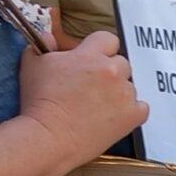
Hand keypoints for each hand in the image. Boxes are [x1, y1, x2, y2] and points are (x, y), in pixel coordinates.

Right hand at [18, 28, 146, 163]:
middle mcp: (112, 71)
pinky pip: (141, 107)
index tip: (92, 61)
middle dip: (109, 72)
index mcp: (90, 55)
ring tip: (98, 107)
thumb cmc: (39, 102)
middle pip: (121, 63)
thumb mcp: (33, 64)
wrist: (48, 138)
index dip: (100, 50)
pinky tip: (113, 117)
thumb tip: (49, 37)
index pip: (108, 39)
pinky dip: (131, 111)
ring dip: (118, 93)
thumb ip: (44, 44)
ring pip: (130, 86)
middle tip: (92, 87)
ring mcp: (125, 94)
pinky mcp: (132, 116)